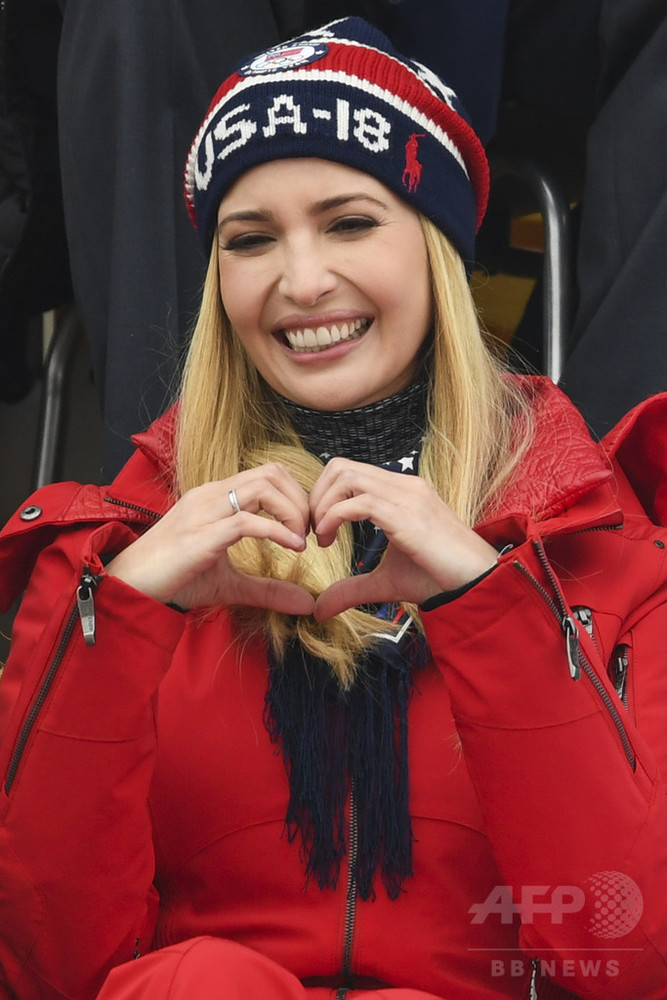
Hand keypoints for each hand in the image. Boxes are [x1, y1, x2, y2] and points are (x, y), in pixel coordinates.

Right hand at [105, 463, 313, 613]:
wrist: (127, 587)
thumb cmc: (173, 579)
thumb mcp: (230, 584)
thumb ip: (268, 589)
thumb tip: (306, 602)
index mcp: (215, 497)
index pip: (268, 474)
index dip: (297, 496)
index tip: (307, 528)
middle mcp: (210, 495)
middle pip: (271, 473)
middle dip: (301, 499)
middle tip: (310, 532)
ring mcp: (204, 512)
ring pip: (262, 488)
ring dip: (292, 511)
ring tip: (301, 540)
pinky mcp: (200, 536)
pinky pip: (246, 521)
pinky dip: (277, 532)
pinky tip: (292, 548)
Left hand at [310, 458, 497, 620]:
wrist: (477, 583)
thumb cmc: (438, 579)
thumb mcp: (386, 582)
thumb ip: (352, 589)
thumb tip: (320, 609)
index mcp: (401, 491)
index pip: (348, 470)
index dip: (323, 496)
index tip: (318, 529)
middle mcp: (404, 485)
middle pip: (340, 466)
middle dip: (316, 496)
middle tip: (314, 531)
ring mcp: (407, 496)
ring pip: (346, 477)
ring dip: (322, 506)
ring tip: (321, 537)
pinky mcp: (407, 515)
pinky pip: (358, 501)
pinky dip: (333, 518)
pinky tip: (329, 541)